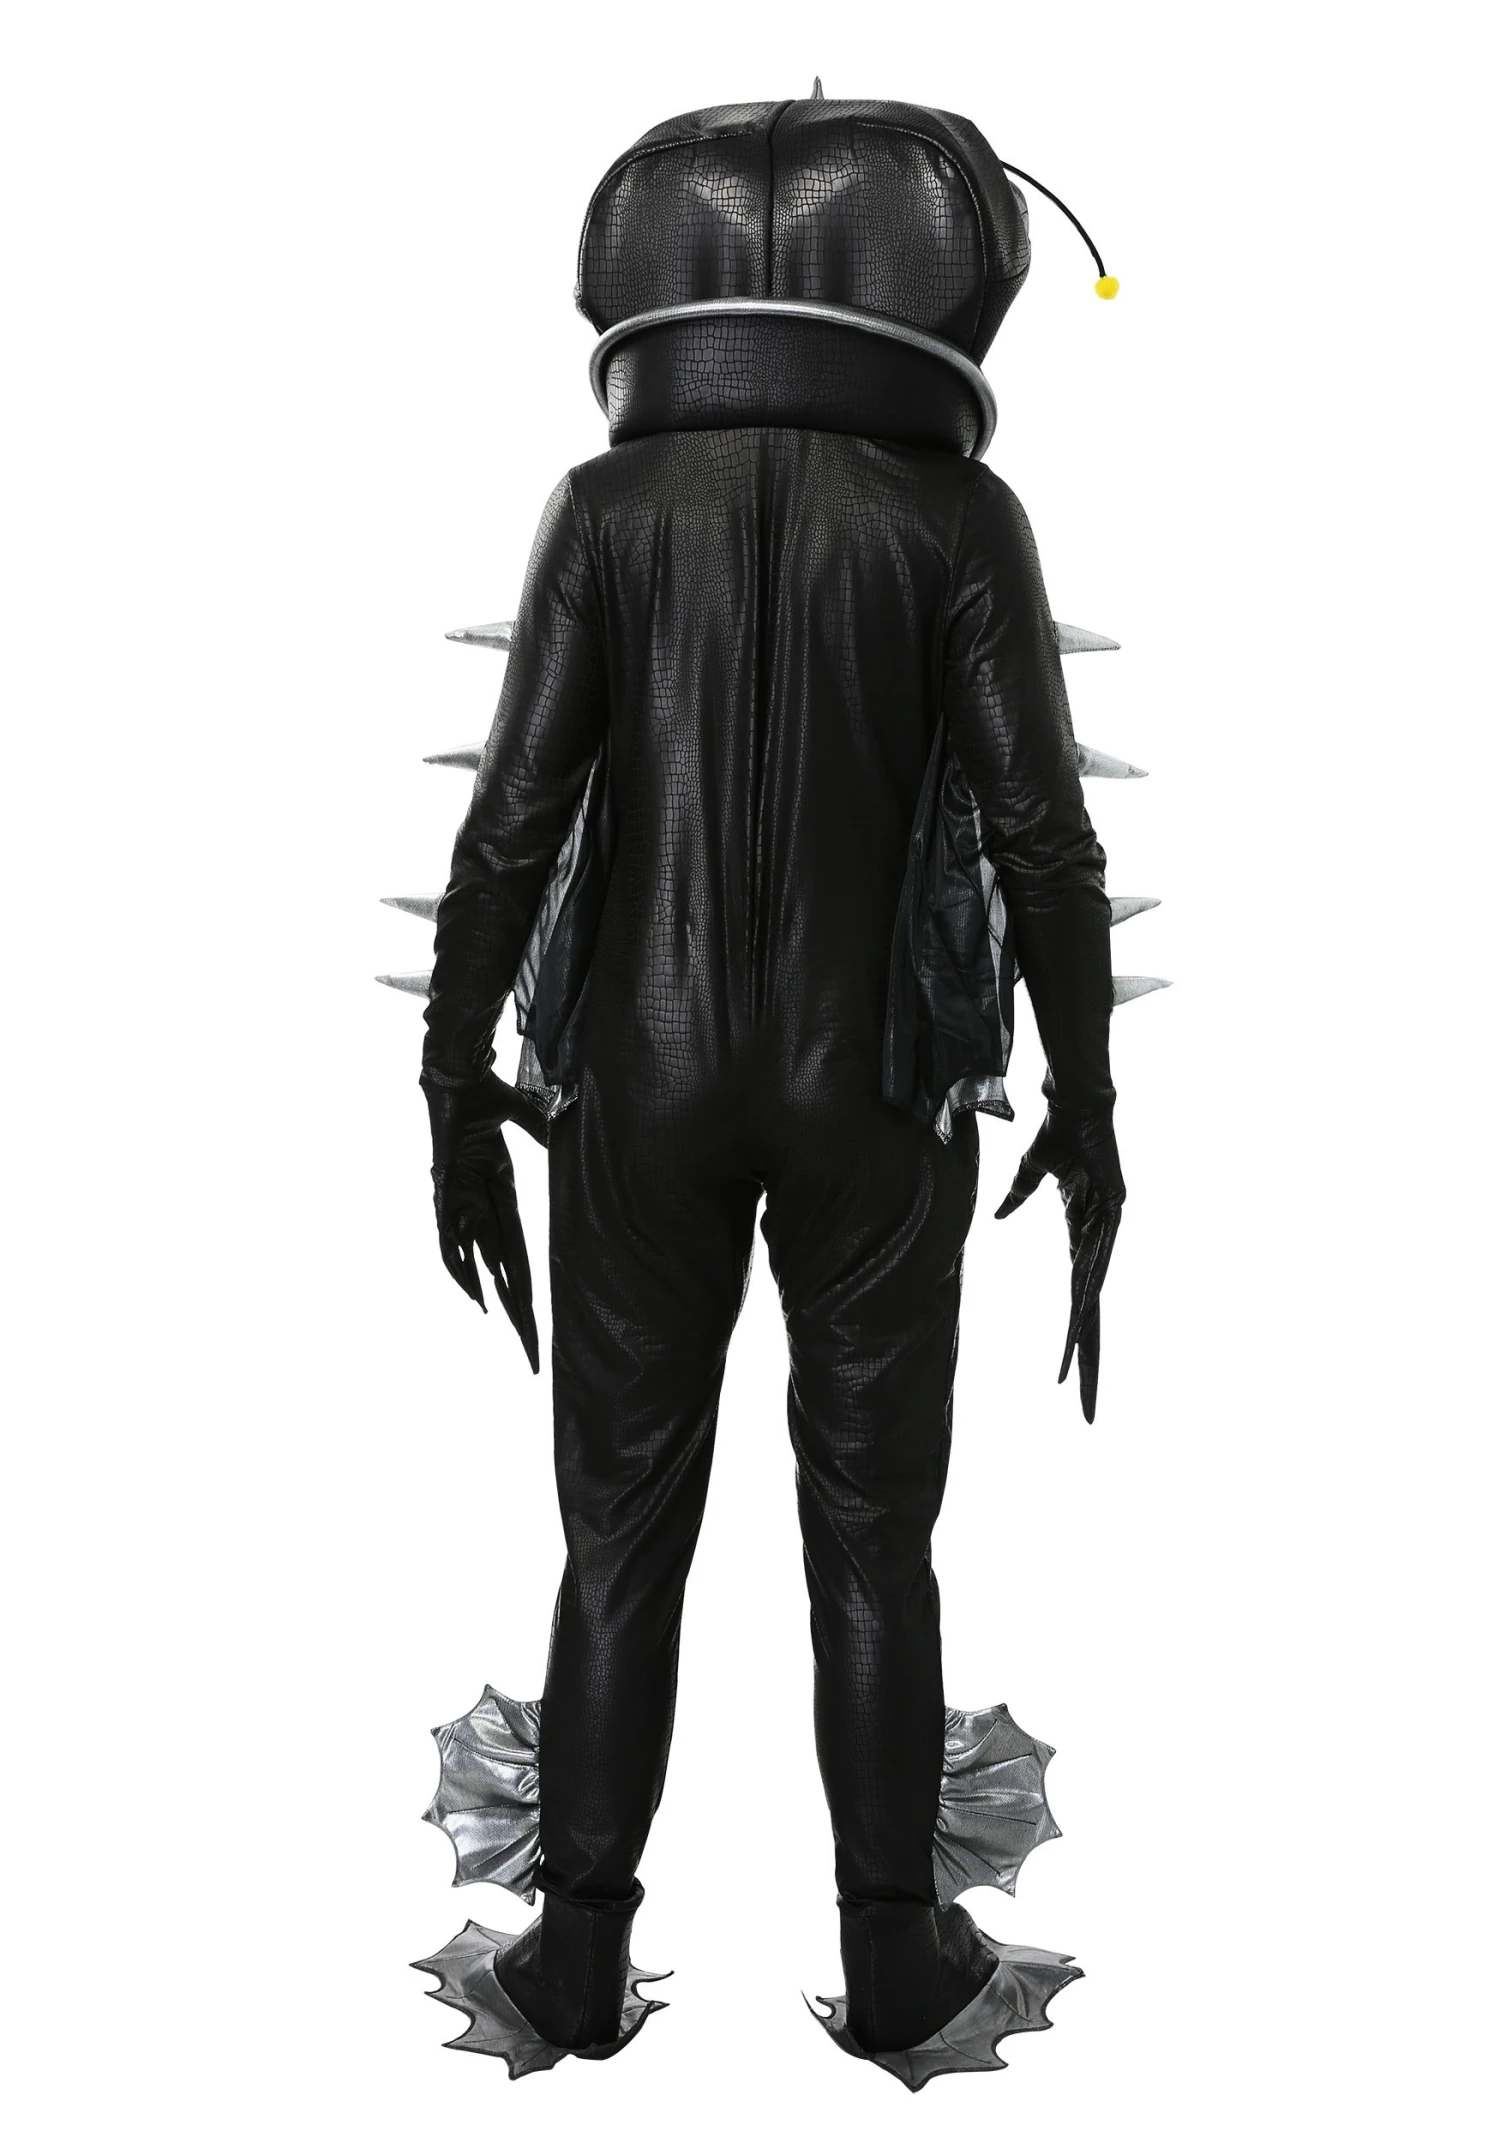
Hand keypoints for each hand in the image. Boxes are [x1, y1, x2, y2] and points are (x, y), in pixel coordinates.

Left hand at [423, 1072, 549, 1373]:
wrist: (454, 1073)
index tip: (533, 1325)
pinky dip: (463, 1266)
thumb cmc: (485, 1093)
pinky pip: (451, 1237)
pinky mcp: (444, 1189)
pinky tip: (476, 1293)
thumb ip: (541, 1133)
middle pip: (502, 1272)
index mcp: (501, 1197)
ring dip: (496, 1298)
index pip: (518, 1256)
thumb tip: (567, 1134)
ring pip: (479, 1262)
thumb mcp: (526, 1118)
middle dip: (517, 1314)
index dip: (526, 1292)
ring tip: (511, 1328)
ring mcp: (460, 1201)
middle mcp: (481, 1207)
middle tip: (531, 1354)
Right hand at [996, 1106, 1124, 1422]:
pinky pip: (1096, 1263)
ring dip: (1086, 1340)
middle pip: (1093, 1314)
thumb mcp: (1030, 1175)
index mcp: (1082, 1238)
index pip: (1078, 1300)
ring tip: (1076, 1377)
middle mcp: (1098, 1243)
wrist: (1078, 1107)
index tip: (1068, 1376)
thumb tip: (997, 1218)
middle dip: (1090, 1362)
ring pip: (1094, 1298)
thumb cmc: (1060, 1137)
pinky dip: (1087, 1293)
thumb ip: (1017, 1198)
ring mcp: (1108, 1233)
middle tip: (1090, 1410)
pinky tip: (1081, 1321)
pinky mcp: (1113, 1215)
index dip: (1076, 1338)